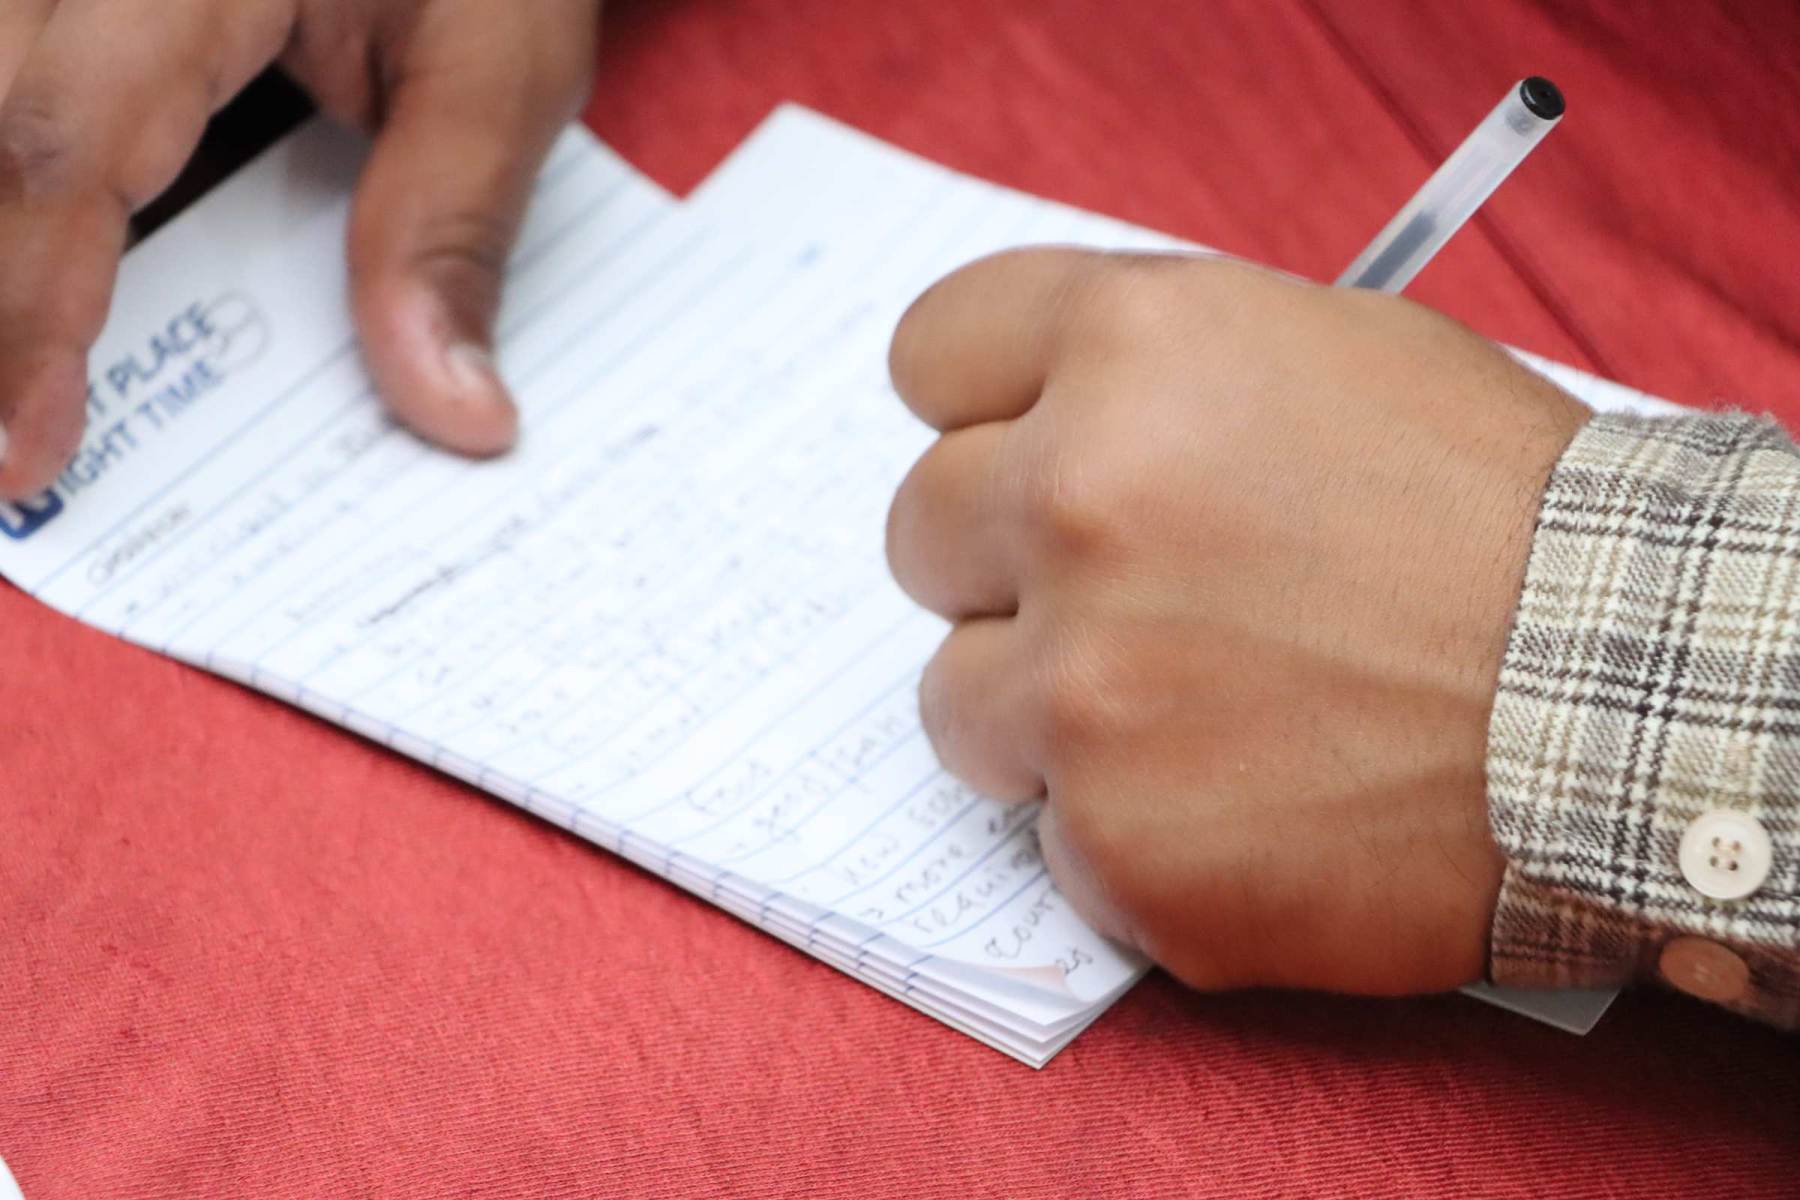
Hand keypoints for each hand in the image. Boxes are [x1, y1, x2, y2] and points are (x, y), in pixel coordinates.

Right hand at [0, 0, 602, 498]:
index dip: (23, 311)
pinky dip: (3, 180)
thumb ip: (451, 228)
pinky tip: (24, 287)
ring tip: (1, 388)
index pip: (60, 141)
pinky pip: (4, 79)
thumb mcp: (500, 62)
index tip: (23, 454)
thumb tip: (455, 411)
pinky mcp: (57, 0)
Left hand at [885, 250, 1587, 995]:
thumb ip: (1154, 377)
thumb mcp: (1333, 361)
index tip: (1009, 445)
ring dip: (1049, 709)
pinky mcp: (1114, 844)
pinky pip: (1050, 830)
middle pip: (922, 530)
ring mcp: (1083, 688)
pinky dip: (1128, 825)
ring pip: (957, 698)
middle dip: (1004, 567)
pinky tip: (1248, 806)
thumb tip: (1030, 422)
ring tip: (1201, 715)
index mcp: (1131, 351)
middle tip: (1131, 598)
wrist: (1636, 710)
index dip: (975, 406)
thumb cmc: (1502, 523)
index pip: (932, 354)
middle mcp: (1076, 502)